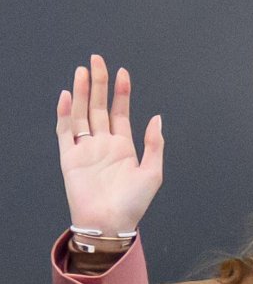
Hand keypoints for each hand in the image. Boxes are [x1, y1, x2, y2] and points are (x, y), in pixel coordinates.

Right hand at [55, 54, 163, 234]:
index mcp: (124, 147)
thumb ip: (155, 145)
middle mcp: (103, 144)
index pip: (120, 113)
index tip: (122, 73)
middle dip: (99, 83)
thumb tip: (157, 118)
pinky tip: (68, 96)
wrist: (110, 223)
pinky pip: (65, 130)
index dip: (121, 93)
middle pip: (99, 107)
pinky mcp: (69, 157)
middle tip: (97, 60)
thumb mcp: (153, 173)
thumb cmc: (132, 204)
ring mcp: (85, 149)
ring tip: (83, 71)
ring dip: (82, 92)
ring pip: (81, 114)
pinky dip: (65, 113)